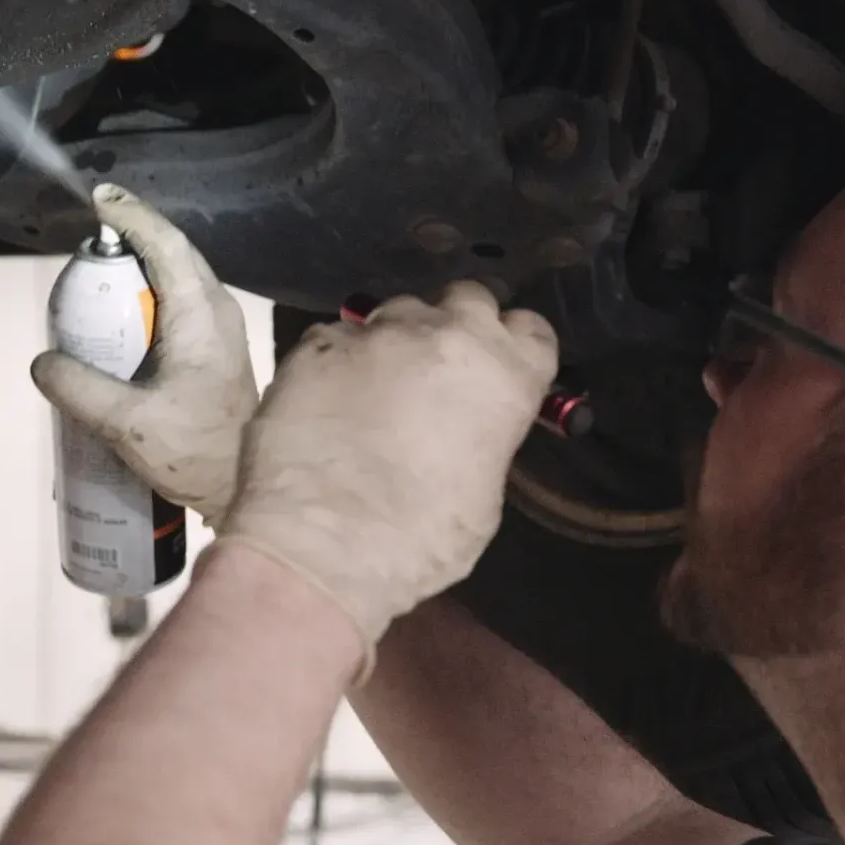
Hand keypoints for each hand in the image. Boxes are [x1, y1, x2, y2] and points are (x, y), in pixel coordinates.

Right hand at [30, 184, 258, 527]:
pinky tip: (117, 317)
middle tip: (86, 238)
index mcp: (201, 313)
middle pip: (171, 253)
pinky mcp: (213, 348)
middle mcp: (216, 309)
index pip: (166, 244)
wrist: (245, 487)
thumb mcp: (128, 425)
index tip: (98, 200)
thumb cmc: (196, 451)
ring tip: (94, 276)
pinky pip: (176, 302)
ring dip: (136, 269)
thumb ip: (80, 389)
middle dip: (128, 238)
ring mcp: (218, 328)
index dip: (131, 217)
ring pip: (175, 277)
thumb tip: (42, 362)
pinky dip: (145, 296)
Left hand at [217, 282, 558, 658]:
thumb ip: (482, 438)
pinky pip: (335, 338)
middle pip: (466, 298)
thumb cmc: (420, 541)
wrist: (322, 545)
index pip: (531, 330)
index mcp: (503, 375)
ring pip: (395, 311)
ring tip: (373, 386)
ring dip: (393, 340)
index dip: (513, 348)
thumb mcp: (482, 496)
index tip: (496, 370)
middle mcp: (443, 335)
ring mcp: (374, 333)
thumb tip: (462, 430)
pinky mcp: (313, 346)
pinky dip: (337, 361)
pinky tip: (326, 399)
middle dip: (455, 326)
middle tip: (435, 369)